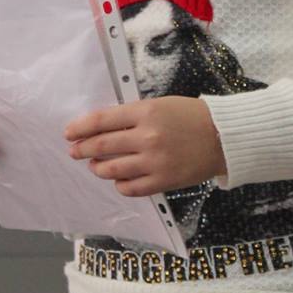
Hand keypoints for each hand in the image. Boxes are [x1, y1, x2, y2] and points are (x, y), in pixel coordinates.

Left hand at [63, 95, 225, 194]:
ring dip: (98, 168)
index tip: (69, 133)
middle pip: (102, 146)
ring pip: (112, 169)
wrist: (223, 137)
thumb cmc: (191, 117)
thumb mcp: (159, 105)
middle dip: (83, 149)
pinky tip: (119, 179)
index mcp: (145, 112)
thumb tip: (102, 128)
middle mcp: (147, 137)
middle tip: (75, 151)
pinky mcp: (163, 181)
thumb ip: (132, 116)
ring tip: (96, 165)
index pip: (102, 120)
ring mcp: (154, 162)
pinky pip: (131, 188)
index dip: (80, 127)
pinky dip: (120, 184)